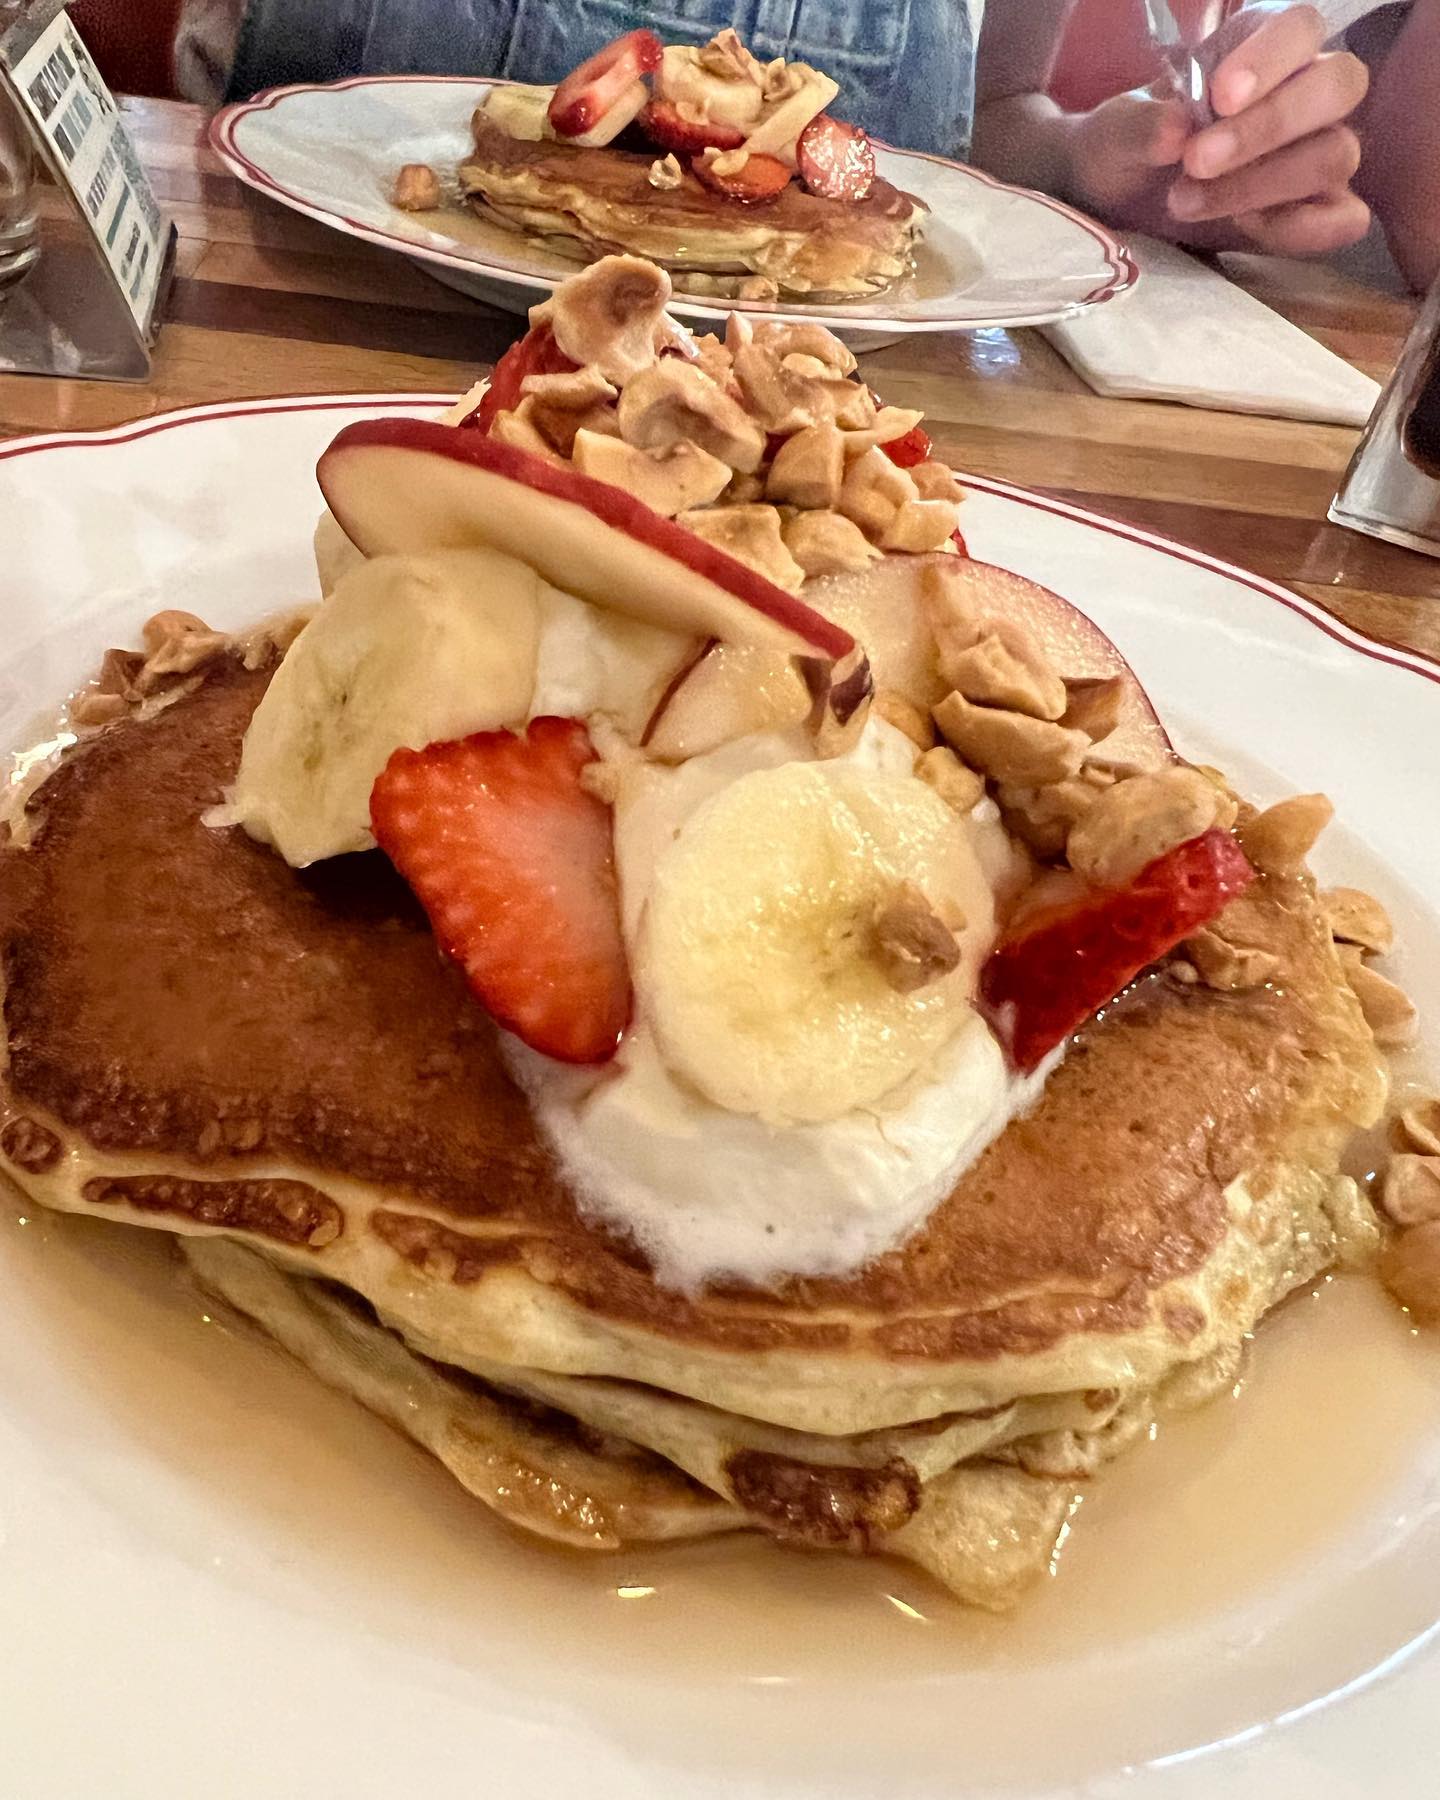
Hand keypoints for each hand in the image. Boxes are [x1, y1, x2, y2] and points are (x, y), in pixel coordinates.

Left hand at [1066, 4, 1370, 255]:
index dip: (1272, 57)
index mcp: (1263, 48)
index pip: (1303, 26)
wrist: (1120, 200)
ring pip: (1335, 155)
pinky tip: (1241, 226)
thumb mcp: (1115, 132)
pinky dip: (1297, 227)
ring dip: (1262, 183)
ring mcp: (1318, 153)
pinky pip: (1343, 220)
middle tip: (1195, 160)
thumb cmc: (1130, 146)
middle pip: (1339, 86)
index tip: (1220, 96)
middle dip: (1269, 126)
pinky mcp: (1316, 213)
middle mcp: (1305, 92)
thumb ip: (1140, 125)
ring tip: (1186, 200)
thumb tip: (1175, 132)